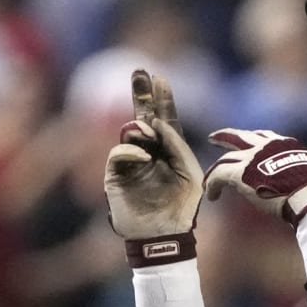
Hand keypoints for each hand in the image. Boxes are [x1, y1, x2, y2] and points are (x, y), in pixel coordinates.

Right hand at [105, 70, 203, 265]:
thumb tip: (154, 123)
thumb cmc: (182, 206)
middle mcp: (149, 152)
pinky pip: (120, 153)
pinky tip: (145, 155)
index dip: (161, 99)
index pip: (164, 119)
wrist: (166, 234)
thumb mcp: (189, 170)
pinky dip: (131, 150)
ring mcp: (132, 162)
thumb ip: (175, 144)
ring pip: (130, 132)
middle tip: (139, 72)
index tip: (159, 78)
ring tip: (149, 130)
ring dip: (141, 127)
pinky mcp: (116, 175)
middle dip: (140, 94)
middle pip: (143, 117)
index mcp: (168, 150)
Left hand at [204, 128, 306, 225]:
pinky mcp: (240, 173)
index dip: (253, 140)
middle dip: (226, 136)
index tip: (246, 145)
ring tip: (209, 180)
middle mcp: (266, 146)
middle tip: (215, 137)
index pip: (263, 137)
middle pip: (240, 136)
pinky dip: (213, 185)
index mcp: (284, 145)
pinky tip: (211, 195)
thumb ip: (299, 174)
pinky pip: (219, 175)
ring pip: (225, 158)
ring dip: (215, 170)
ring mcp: (252, 158)